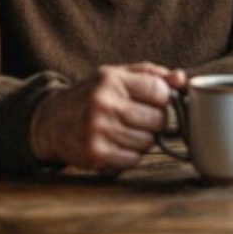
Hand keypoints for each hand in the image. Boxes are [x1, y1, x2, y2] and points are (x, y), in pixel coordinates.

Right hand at [28, 63, 186, 172]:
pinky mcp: (95, 154)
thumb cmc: (93, 95)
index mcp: (111, 80)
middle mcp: (102, 104)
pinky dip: (130, 154)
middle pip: (159, 119)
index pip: (160, 92)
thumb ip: (152, 74)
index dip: (162, 99)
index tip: (152, 100)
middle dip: (155, 120)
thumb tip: (182, 80)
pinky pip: (134, 159)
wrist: (50, 121)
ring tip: (125, 130)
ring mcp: (97, 130)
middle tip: (139, 118)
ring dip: (143, 139)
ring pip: (148, 141)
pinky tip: (116, 144)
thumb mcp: (118, 76)